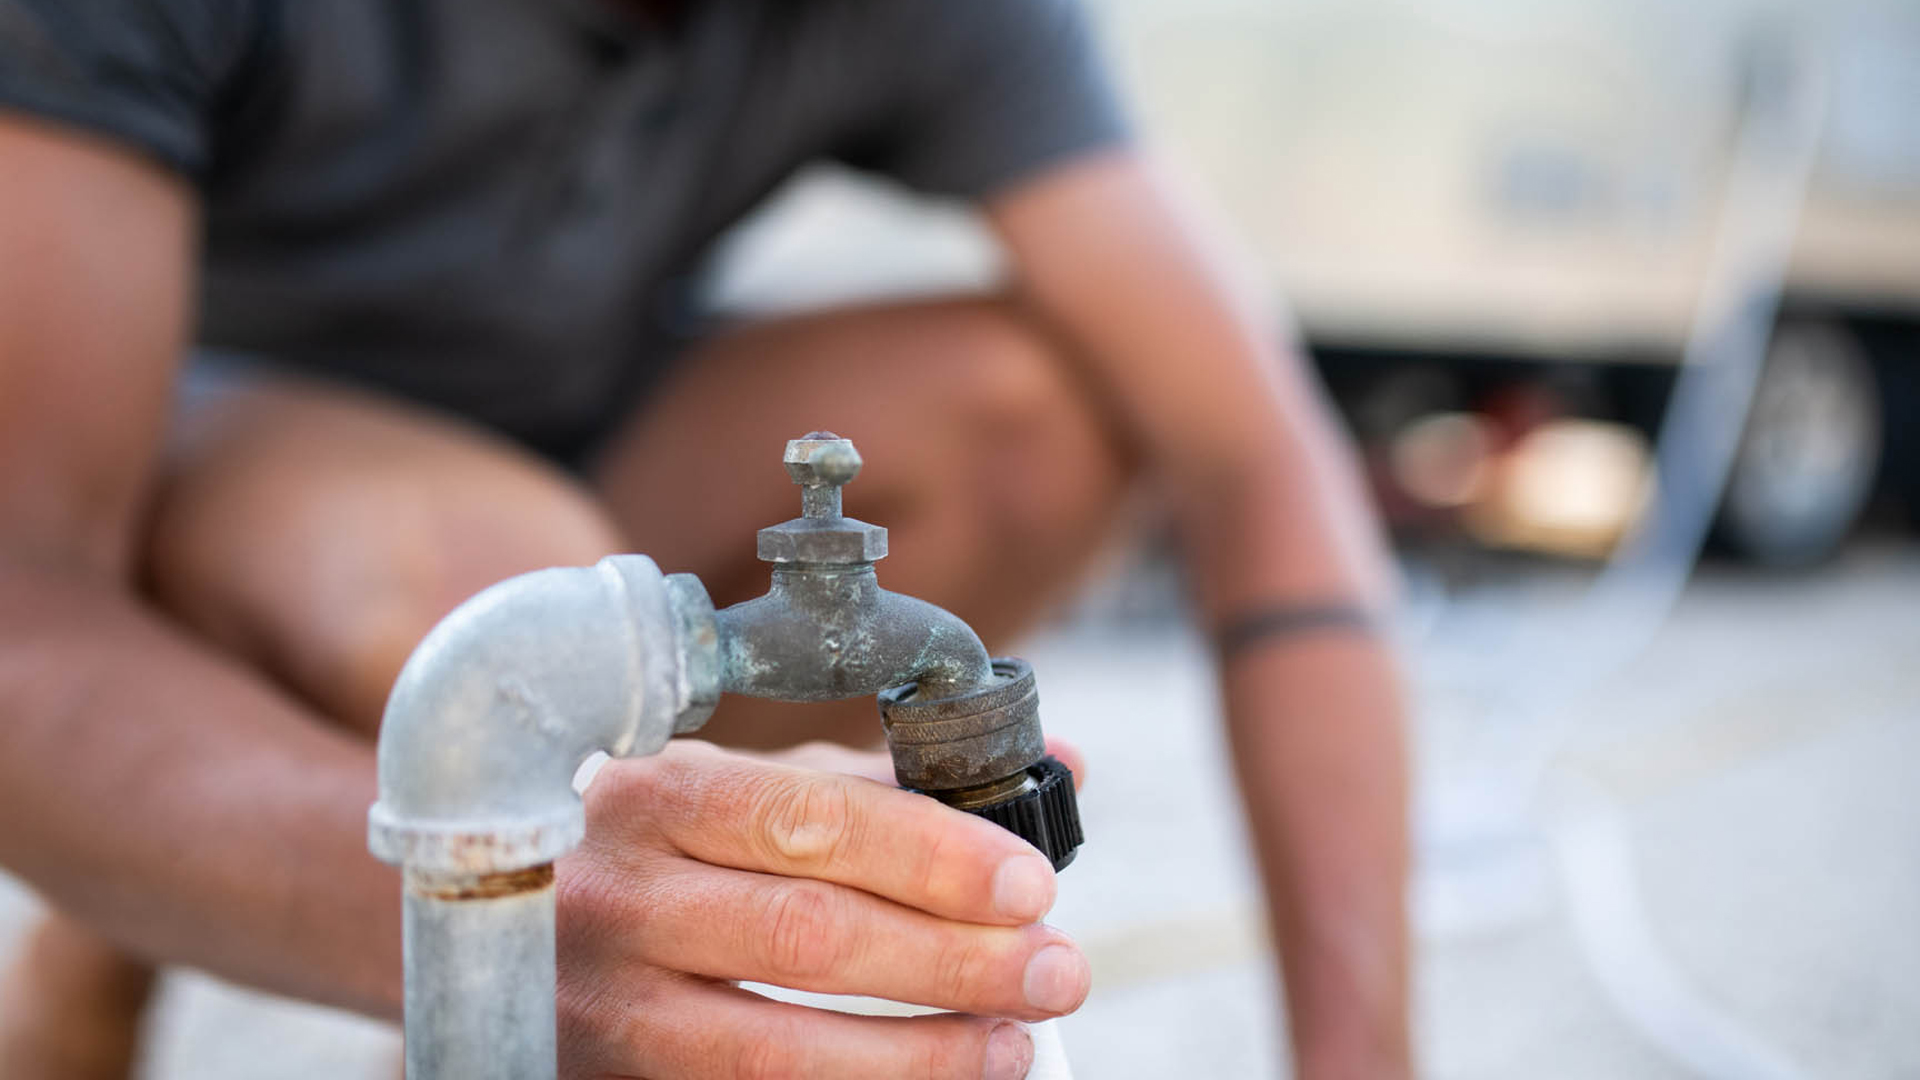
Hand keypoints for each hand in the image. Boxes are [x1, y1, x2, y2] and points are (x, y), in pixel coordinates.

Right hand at [554, 740, 1090, 1078]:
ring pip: (777, 1047)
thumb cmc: (671, 855)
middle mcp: (616, 898)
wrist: (518, 940)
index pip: (809, 821)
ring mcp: (604, 1006)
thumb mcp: (757, 794)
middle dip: (953, 959)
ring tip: (1012, 1043)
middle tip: (1056, 970)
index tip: (1031, 884)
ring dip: (920, 1054)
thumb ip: (893, 788)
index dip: (931, 857)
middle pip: (806, 933)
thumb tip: (1060, 767)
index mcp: (659, 797)